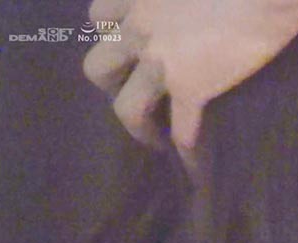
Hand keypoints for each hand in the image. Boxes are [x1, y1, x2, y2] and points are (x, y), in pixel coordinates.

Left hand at [84, 0, 297, 156]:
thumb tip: (199, 6)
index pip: (100, 17)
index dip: (110, 35)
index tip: (128, 47)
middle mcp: (138, 29)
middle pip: (98, 68)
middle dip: (112, 86)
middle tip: (136, 93)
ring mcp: (161, 62)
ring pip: (127, 108)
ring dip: (138, 128)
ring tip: (154, 139)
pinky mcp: (192, 88)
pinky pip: (183, 132)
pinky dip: (188, 156)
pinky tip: (196, 171)